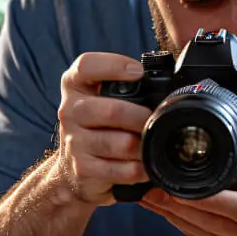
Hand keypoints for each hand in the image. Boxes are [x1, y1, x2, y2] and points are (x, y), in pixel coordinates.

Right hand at [53, 52, 151, 204]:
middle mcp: (70, 110)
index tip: (138, 72)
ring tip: (151, 143)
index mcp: (74, 85)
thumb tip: (166, 84)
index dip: (114, 66)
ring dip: (143, 145)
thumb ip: (123, 86)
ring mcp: (74, 141)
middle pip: (112, 111)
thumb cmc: (97, 126)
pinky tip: (142, 165)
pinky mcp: (82, 167)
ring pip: (121, 143)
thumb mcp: (101, 98)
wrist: (72, 168)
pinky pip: (121, 169)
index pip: (86, 66)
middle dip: (141, 117)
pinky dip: (139, 169)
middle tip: (154, 120)